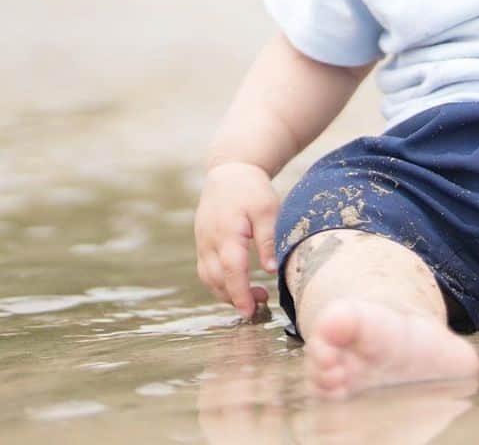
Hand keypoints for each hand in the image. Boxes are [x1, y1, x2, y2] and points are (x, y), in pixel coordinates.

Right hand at [194, 161, 280, 318]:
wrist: (228, 172)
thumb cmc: (251, 189)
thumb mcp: (267, 209)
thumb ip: (268, 239)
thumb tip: (271, 270)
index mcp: (227, 232)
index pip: (232, 271)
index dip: (240, 294)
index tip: (250, 311)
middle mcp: (209, 241)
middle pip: (217, 280)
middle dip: (236, 297)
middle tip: (262, 302)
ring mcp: (203, 243)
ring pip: (209, 279)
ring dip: (227, 293)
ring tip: (255, 296)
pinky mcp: (202, 244)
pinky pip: (206, 271)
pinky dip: (219, 283)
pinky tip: (238, 285)